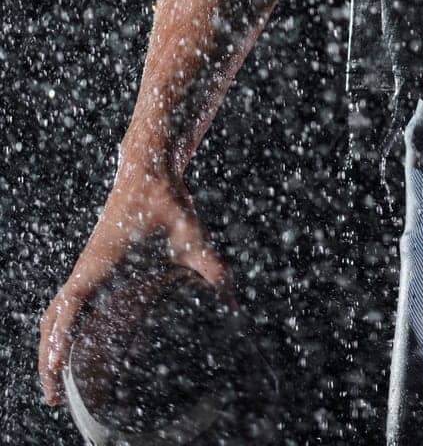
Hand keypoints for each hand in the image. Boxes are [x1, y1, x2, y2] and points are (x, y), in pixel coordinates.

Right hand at [38, 160, 235, 406]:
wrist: (148, 168)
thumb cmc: (165, 199)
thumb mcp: (190, 233)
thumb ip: (210, 266)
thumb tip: (233, 302)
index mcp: (102, 261)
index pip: (71, 305)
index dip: (60, 338)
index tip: (56, 369)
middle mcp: (87, 268)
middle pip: (53, 317)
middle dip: (48, 355)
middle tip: (54, 396)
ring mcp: (87, 268)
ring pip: (56, 311)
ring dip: (50, 342)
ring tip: (56, 380)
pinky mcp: (92, 267)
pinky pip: (67, 301)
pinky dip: (60, 325)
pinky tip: (71, 344)